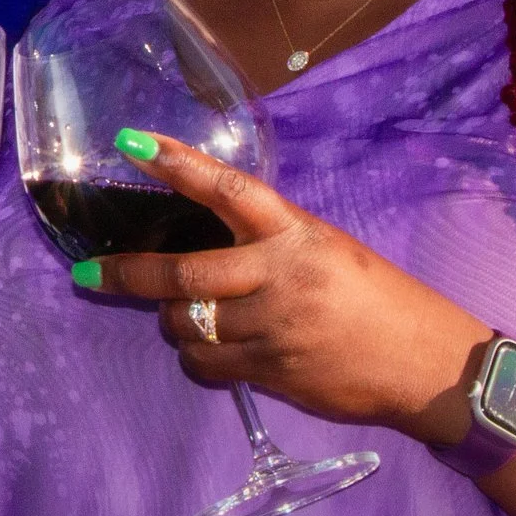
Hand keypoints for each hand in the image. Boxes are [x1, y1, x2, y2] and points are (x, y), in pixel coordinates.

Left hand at [81, 131, 489, 445]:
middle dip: (126, 274)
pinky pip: (208, 364)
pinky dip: (196, 356)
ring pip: (188, 323)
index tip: (131, 142)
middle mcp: (278, 276)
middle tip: (88, 273)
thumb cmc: (377, 297)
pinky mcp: (271, 373)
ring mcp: (272, 329)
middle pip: (183, 272)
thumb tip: (211, 241)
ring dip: (172, 319)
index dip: (178, 162)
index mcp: (295, 232)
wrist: (426, 365)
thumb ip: (271, 242)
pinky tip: (211, 349)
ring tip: (181, 314)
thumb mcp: (328, 249)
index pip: (228, 188)